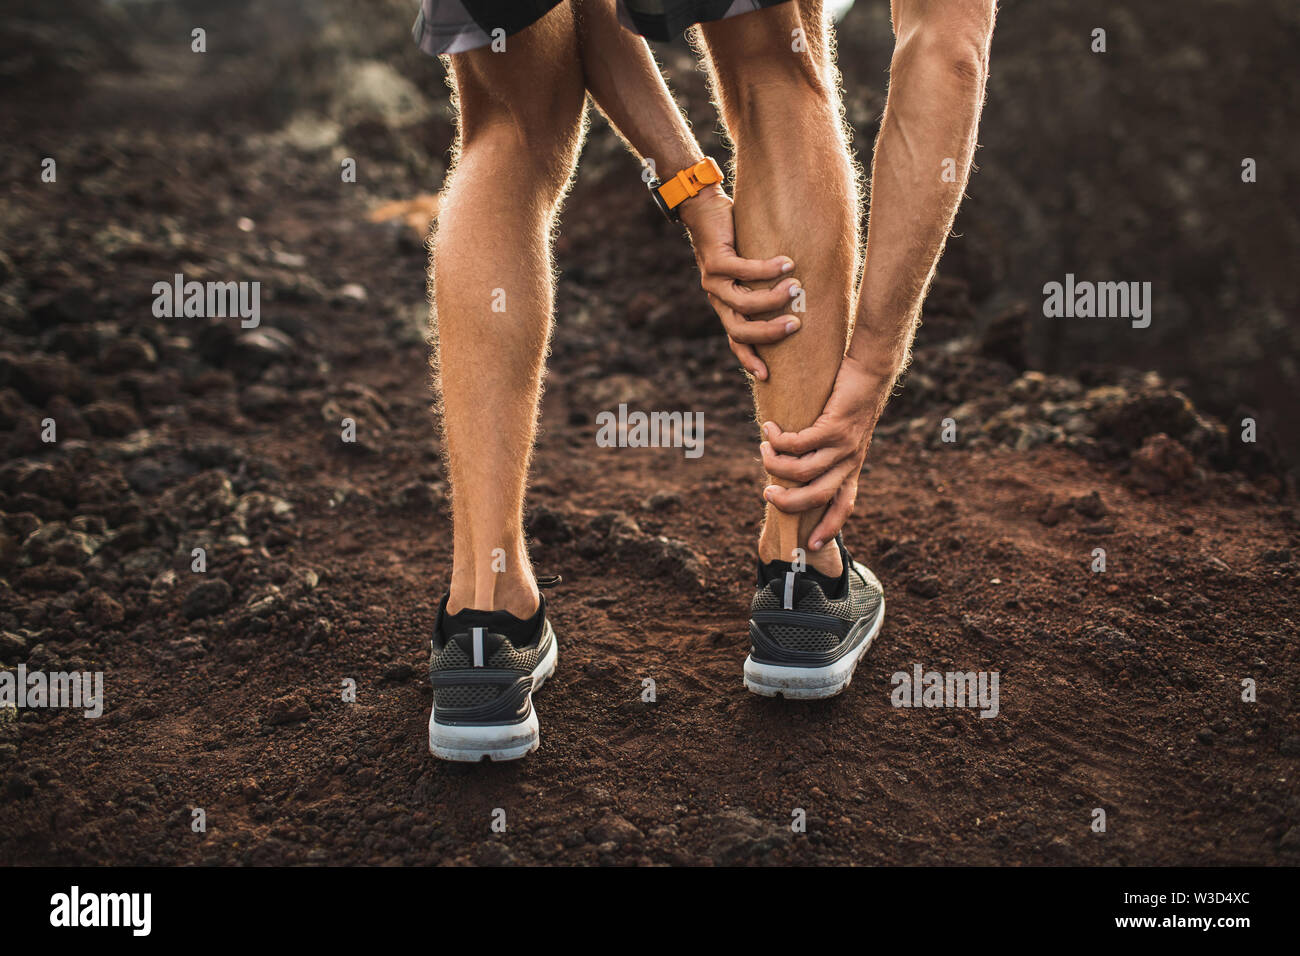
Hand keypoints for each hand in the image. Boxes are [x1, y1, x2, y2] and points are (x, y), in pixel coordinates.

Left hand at [678, 186, 801, 380]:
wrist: (703, 207)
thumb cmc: (734, 238)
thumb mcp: (749, 270)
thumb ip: (765, 286)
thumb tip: (801, 296)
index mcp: (725, 306)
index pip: (735, 340)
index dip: (748, 359)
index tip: (766, 376)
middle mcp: (717, 298)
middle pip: (740, 330)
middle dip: (768, 333)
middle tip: (796, 325)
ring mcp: (713, 280)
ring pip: (743, 303)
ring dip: (772, 299)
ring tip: (796, 287)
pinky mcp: (715, 260)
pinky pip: (744, 271)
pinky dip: (767, 269)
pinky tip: (787, 264)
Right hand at [759, 354, 896, 550]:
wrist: (871, 372)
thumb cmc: (851, 400)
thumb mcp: (843, 433)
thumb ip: (824, 451)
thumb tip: (792, 463)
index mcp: (852, 467)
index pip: (843, 505)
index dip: (828, 527)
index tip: (811, 544)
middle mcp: (849, 461)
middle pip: (816, 497)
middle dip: (787, 502)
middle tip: (767, 493)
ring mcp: (843, 445)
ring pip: (803, 471)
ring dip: (776, 464)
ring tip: (763, 450)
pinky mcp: (834, 427)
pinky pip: (799, 443)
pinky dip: (779, 440)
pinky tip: (769, 429)